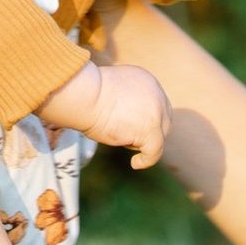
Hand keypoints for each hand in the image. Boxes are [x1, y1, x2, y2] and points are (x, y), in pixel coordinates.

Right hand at [44, 54, 172, 170]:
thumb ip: (124, 102)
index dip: (147, 120)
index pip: (156, 105)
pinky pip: (155, 151)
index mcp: (146, 81)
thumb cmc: (85, 94)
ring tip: (120, 138)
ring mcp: (155, 112)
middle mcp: (156, 93)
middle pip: (163, 121)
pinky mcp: (150, 129)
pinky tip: (136, 163)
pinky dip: (147, 160)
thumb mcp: (111, 91)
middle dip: (149, 133)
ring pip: (158, 136)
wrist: (82, 94)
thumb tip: (124, 120)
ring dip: (140, 142)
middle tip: (129, 141)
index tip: (135, 130)